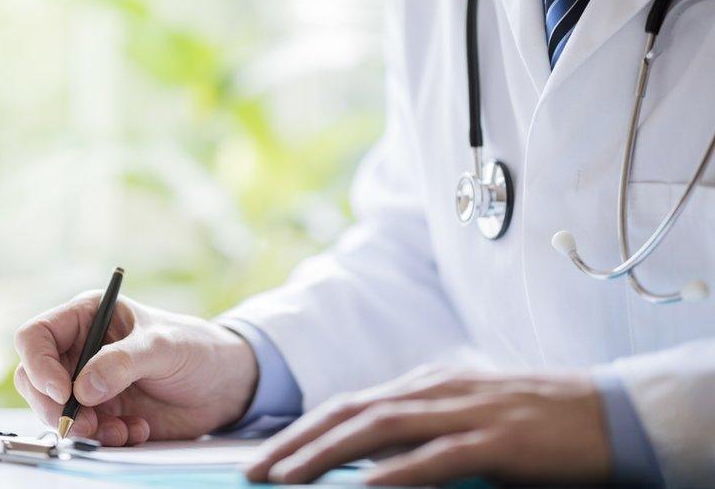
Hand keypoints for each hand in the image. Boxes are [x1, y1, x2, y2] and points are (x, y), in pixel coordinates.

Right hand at [14, 292, 257, 445]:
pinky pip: (84, 433)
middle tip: (86, 424)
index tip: (62, 392)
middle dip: (54, 406)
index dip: (39, 365)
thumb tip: (82, 389)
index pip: (36, 336)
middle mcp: (80, 350)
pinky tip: (136, 430)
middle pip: (34, 380)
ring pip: (55, 411)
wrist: (222, 385)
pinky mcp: (102, 413)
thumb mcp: (163, 346)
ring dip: (83, 429)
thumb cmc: (194, 347)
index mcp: (87, 317)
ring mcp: (88, 384)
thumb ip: (122, 363)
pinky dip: (106, 439)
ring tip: (121, 431)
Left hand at [245, 365, 610, 485]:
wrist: (607, 413)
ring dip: (327, 455)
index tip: (267, 457)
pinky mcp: (495, 440)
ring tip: (288, 479)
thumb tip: (370, 455)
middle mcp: (435, 390)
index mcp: (425, 383)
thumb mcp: (465, 413)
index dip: (303, 429)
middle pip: (350, 413)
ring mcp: (464, 411)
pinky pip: (436, 458)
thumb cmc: (532, 419)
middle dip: (297, 443)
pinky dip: (395, 473)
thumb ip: (419, 428)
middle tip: (256, 472)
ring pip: (379, 429)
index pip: (350, 404)